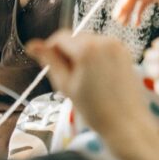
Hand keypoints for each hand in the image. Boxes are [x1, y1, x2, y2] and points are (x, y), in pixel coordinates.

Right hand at [28, 31, 158, 159]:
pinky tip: (98, 77)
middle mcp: (104, 40)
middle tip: (70, 78)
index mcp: (87, 48)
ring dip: (81, 55)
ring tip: (85, 80)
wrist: (126, 122)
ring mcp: (117, 44)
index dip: (51, 50)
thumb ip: (49, 61)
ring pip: (88, 42)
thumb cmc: (94, 109)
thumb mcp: (65, 85)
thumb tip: (32, 45)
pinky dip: (96, 57)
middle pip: (75, 38)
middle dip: (68, 53)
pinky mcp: (125, 51)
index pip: (60, 37)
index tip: (50, 66)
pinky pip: (102, 47)